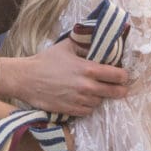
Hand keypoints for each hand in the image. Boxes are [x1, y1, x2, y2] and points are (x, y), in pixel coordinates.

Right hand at [0, 38, 128, 116]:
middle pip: (115, 92)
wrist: (27, 79)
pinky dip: (89, 106)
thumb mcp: (66, 46)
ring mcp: (80, 100)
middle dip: (120, 89)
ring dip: (101, 97)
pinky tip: (84, 99)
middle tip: (120, 87)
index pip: (117, 75)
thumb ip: (83, 44)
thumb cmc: (46, 60)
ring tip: (96, 90)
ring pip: (101, 102)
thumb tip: (95, 39)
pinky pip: (88, 111)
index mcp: (88, 69)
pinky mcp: (71, 110)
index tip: (123, 75)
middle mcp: (87, 87)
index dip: (123, 75)